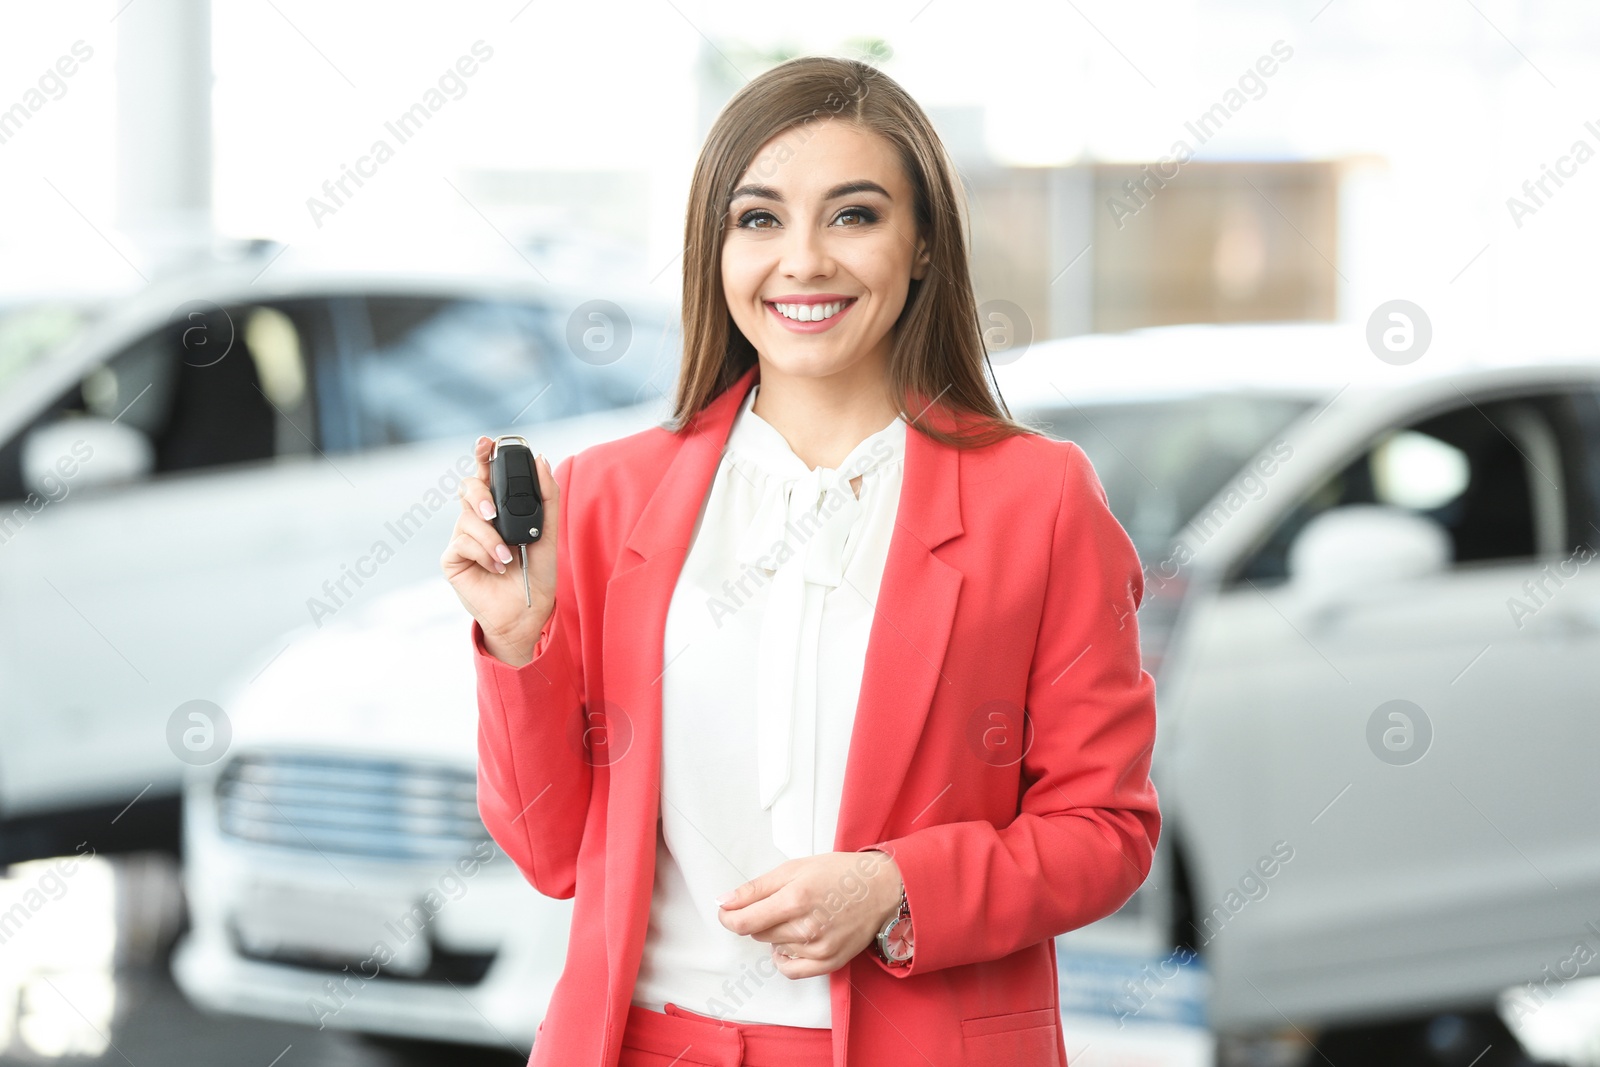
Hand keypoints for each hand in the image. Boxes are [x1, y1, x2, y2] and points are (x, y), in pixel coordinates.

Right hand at [441, 435, 559, 666]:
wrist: (528, 611)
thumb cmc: (536, 573)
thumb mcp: (549, 532)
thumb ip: (546, 495)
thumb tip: (541, 459)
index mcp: (499, 508)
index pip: (487, 474)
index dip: (483, 455)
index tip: (486, 442)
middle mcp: (478, 518)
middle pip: (467, 487)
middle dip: (479, 494)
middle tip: (493, 510)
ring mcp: (463, 537)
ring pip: (467, 517)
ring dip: (490, 537)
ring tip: (507, 556)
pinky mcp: (453, 559)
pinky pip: (461, 542)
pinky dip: (483, 553)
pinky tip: (496, 567)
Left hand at [714, 850, 902, 978]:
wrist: (880, 890)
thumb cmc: (839, 874)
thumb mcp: (794, 868)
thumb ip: (756, 887)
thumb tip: (725, 902)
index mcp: (795, 898)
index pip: (743, 921)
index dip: (728, 917)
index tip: (727, 911)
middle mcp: (806, 927)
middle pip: (757, 933)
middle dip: (758, 919)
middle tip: (778, 903)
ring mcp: (819, 948)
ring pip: (774, 947)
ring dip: (776, 934)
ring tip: (796, 916)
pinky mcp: (829, 962)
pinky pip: (791, 970)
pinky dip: (784, 958)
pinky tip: (791, 943)